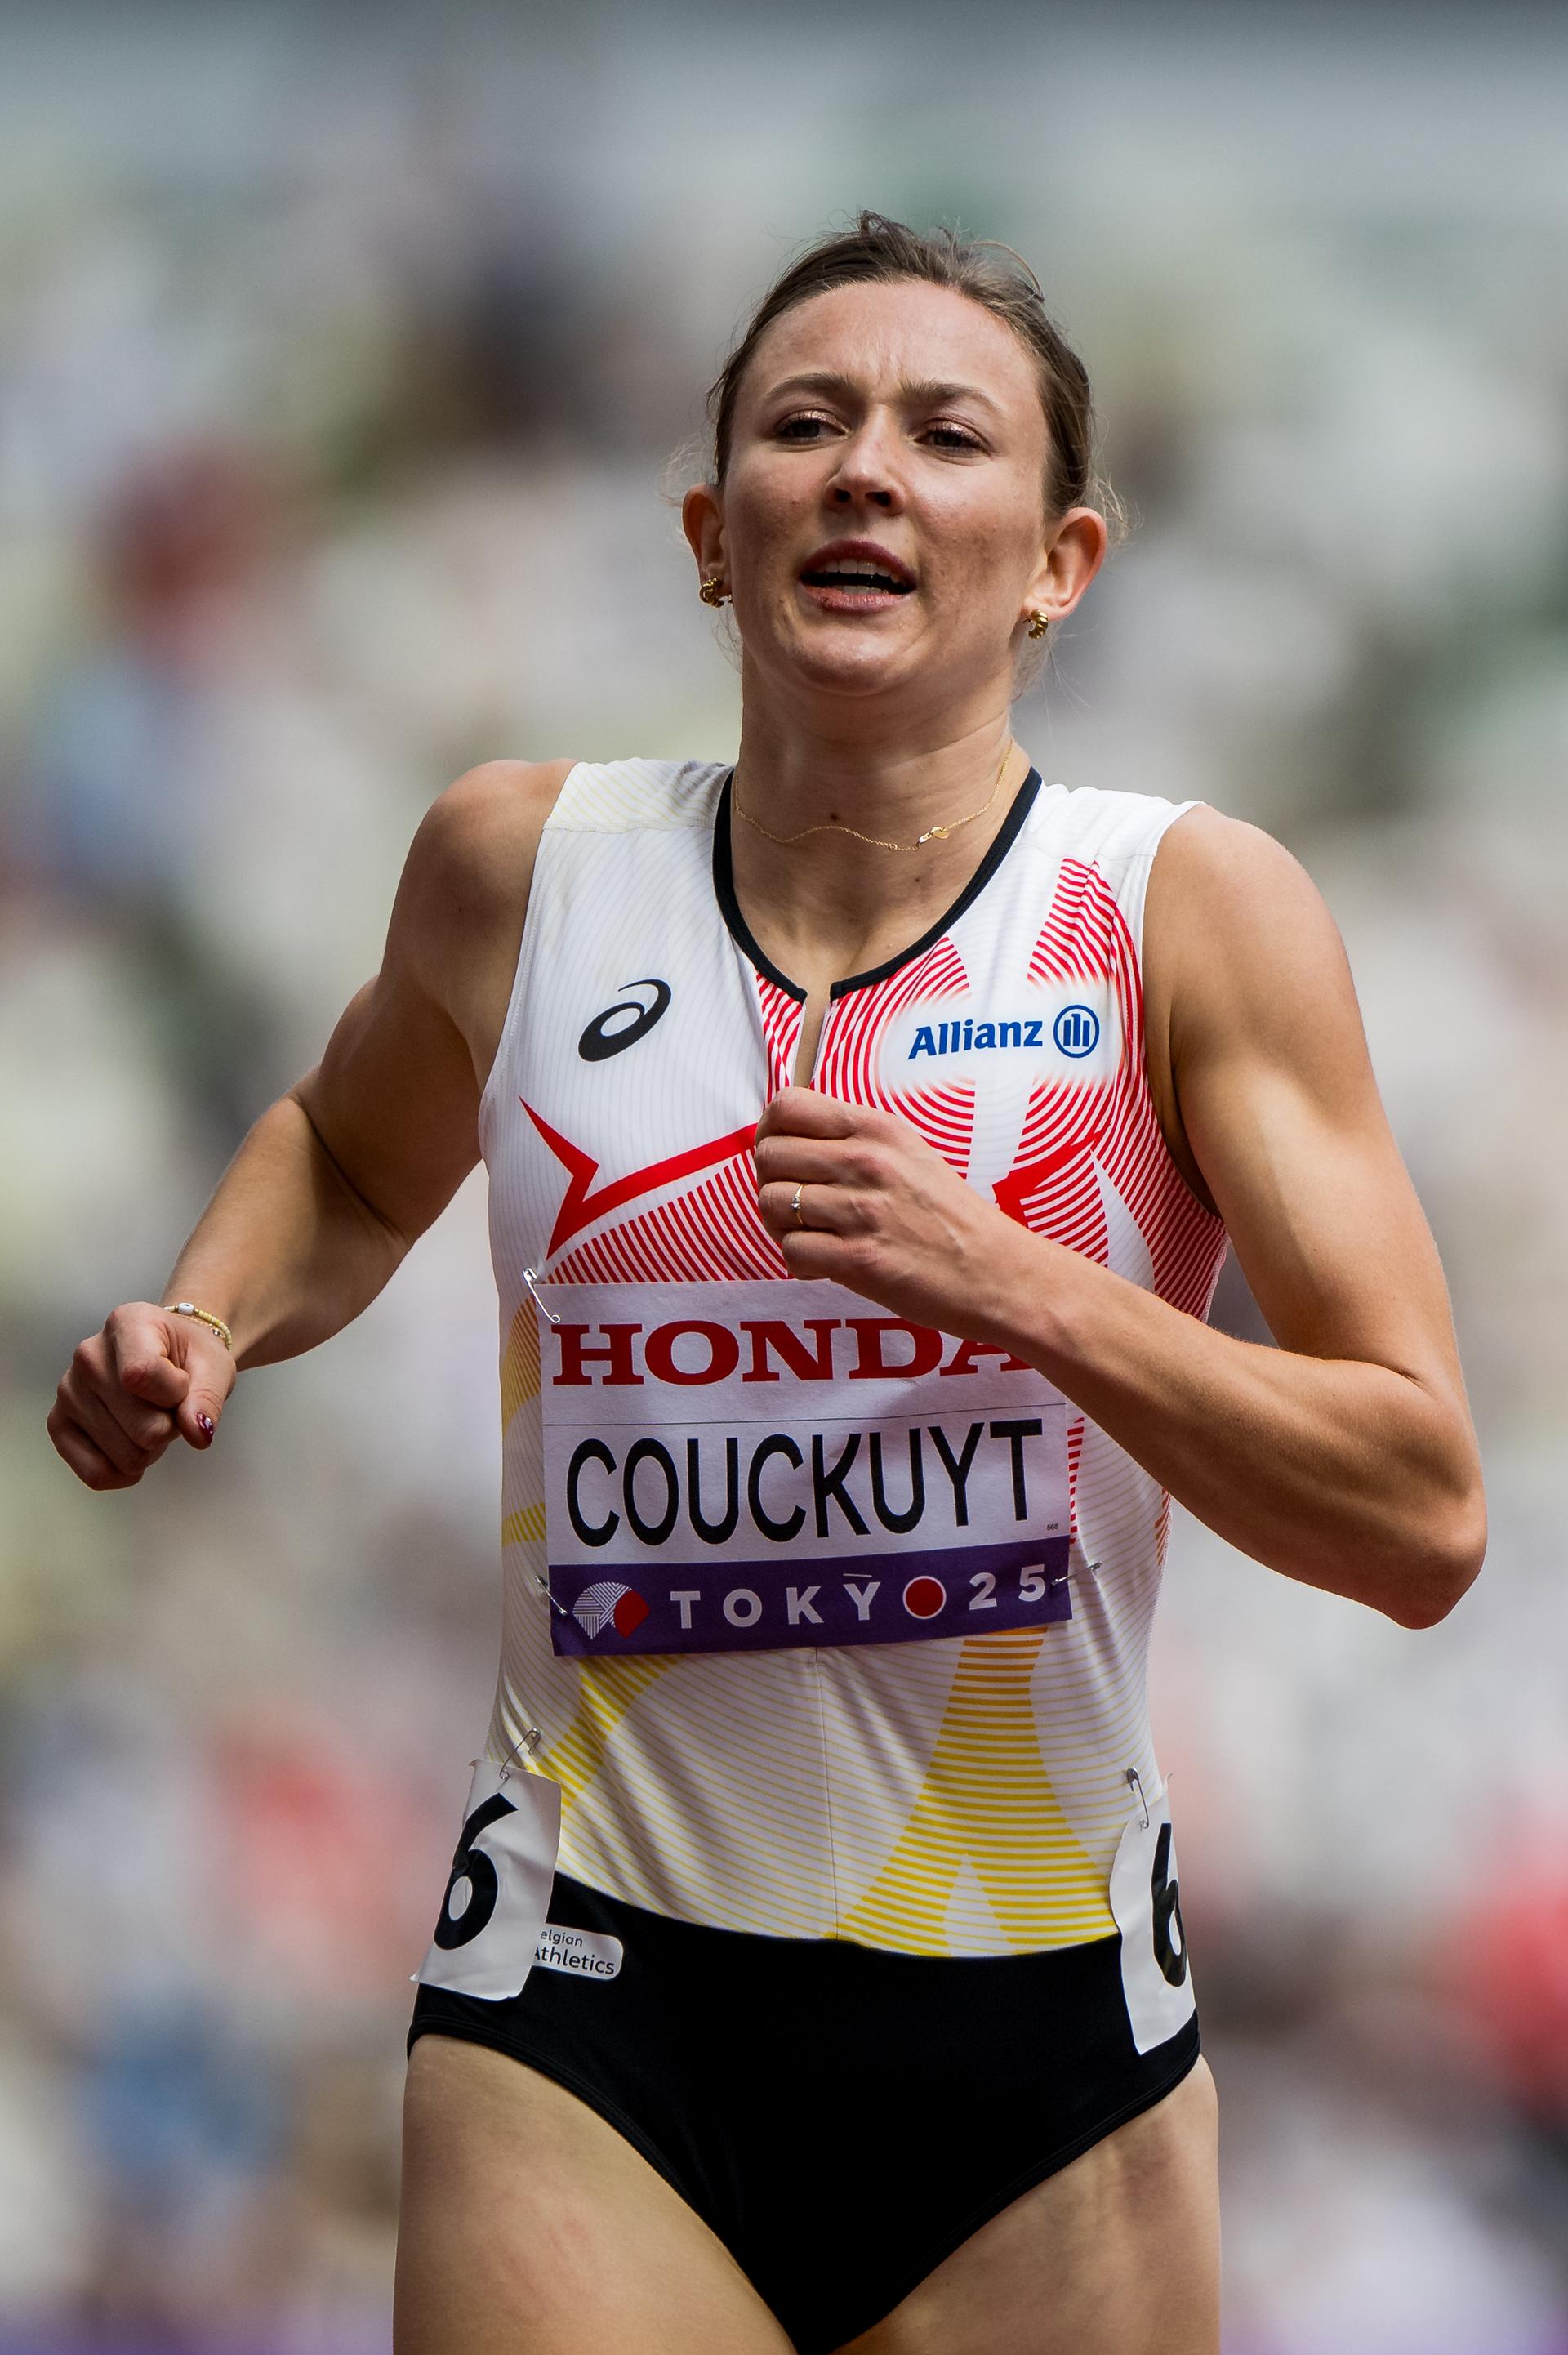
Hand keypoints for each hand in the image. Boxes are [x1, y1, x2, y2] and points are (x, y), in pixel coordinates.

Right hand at [47, 1302, 236, 1488]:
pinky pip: (95, 1473)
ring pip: (127, 1456)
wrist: (171, 1358)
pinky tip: (133, 1447)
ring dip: (151, 1448)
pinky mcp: (59, 1423)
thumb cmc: (189, 1358)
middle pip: (144, 1428)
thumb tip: (197, 1433)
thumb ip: (208, 1398)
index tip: (183, 1383)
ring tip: (150, 1416)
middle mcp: (89, 1354)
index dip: (176, 1394)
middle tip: (168, 1405)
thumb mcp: (214, 1367)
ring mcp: (69, 1390)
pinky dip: (124, 1472)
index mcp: (128, 1323)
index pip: (142, 1375)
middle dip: (170, 1427)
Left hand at [754, 1086, 1026, 1336]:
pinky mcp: (859, 1260)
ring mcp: (862, 1211)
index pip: (788, 1105)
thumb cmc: (949, 1216)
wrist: (996, 1272)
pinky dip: (800, 1262)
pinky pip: (791, 1250)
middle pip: (769, 1155)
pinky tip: (826, 1265)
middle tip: (796, 1207)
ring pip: (771, 1203)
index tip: (781, 1155)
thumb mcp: (909, 1154)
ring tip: (814, 1236)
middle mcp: (866, 1162)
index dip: (770, 1130)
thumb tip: (788, 1139)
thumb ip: (854, 1140)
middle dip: (772, 1183)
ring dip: (781, 1226)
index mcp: (878, 1129)